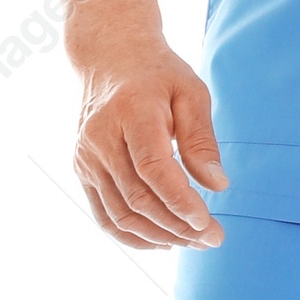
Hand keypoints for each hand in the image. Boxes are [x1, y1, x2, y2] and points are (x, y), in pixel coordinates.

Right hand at [73, 36, 228, 249]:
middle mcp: (101, 139)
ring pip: (121, 214)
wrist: (109, 58)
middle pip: (138, 197)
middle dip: (178, 226)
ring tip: (193, 241)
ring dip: (160, 236)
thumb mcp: (191, 92)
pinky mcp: (82, 170)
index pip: (152, 168)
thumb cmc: (157, 75)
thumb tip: (217, 185)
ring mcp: (87, 157)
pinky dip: (132, 236)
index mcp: (131, 113)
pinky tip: (163, 241)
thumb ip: (202, 139)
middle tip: (213, 238)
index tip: (207, 222)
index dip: (179, 201)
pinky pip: (105, 216)